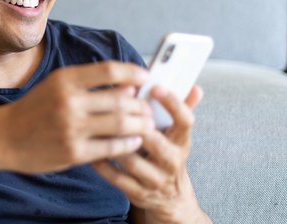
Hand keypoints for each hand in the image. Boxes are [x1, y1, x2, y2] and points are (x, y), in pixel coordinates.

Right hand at [0, 61, 155, 173]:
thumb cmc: (34, 109)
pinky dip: (128, 144)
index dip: (133, 73)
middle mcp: (68, 102)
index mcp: (64, 79)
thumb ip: (87, 83)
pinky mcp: (73, 152)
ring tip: (147, 125)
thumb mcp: (55, 86)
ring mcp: (71, 128)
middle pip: (120, 99)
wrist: (4, 137)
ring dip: (140, 124)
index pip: (109, 70)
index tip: (145, 77)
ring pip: (120, 124)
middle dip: (141, 104)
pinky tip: (133, 142)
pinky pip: (111, 147)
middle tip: (150, 108)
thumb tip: (127, 85)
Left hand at [92, 85, 210, 223]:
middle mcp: (173, 162)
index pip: (185, 121)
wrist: (170, 198)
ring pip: (131, 160)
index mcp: (182, 142)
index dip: (173, 103)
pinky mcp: (139, 193)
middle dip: (133, 125)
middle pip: (155, 141)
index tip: (156, 87)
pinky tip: (92, 149)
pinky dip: (102, 163)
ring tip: (96, 126)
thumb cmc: (167, 156)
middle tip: (113, 107)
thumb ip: (181, 110)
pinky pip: (116, 177)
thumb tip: (194, 87)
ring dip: (112, 143)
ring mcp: (156, 180)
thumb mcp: (177, 136)